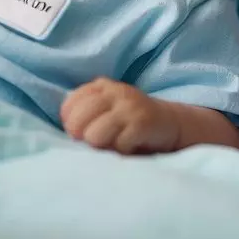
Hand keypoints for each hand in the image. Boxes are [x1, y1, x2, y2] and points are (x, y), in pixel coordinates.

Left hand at [60, 77, 178, 154]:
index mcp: (100, 86)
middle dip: (84, 137)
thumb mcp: (105, 112)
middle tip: (100, 141)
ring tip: (115, 143)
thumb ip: (84, 116)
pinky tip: (130, 147)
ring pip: (93, 135)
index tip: (85, 133)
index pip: (69, 107)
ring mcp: (129, 105)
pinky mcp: (142, 122)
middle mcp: (114, 91)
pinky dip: (121, 152)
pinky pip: (118, 144)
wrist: (169, 124)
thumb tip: (71, 134)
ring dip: (103, 146)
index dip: (72, 126)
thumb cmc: (128, 123)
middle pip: (77, 121)